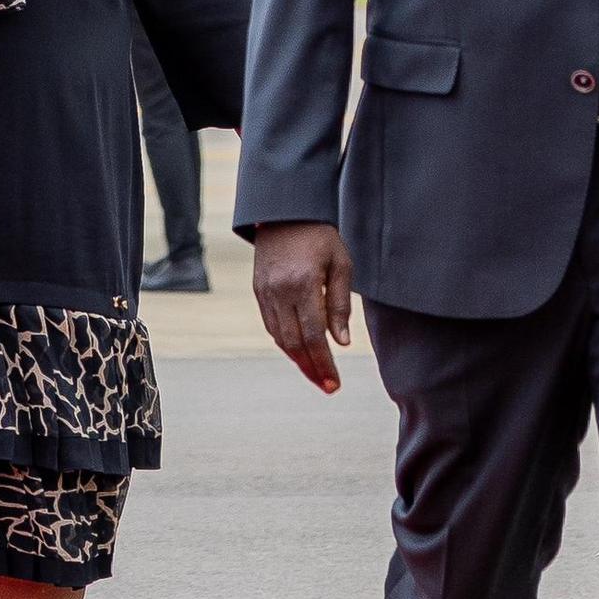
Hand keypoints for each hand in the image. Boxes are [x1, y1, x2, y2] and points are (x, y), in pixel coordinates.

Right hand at [251, 219, 354, 391]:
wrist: (283, 212)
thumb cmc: (319, 237)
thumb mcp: (341, 265)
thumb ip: (341, 304)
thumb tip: (341, 343)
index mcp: (304, 284)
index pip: (314, 336)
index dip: (324, 364)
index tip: (334, 384)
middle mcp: (279, 291)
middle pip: (294, 343)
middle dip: (311, 368)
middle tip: (327, 386)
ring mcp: (265, 292)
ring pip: (280, 337)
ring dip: (297, 360)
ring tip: (315, 374)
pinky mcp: (258, 290)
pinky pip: (270, 325)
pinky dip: (285, 343)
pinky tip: (299, 352)